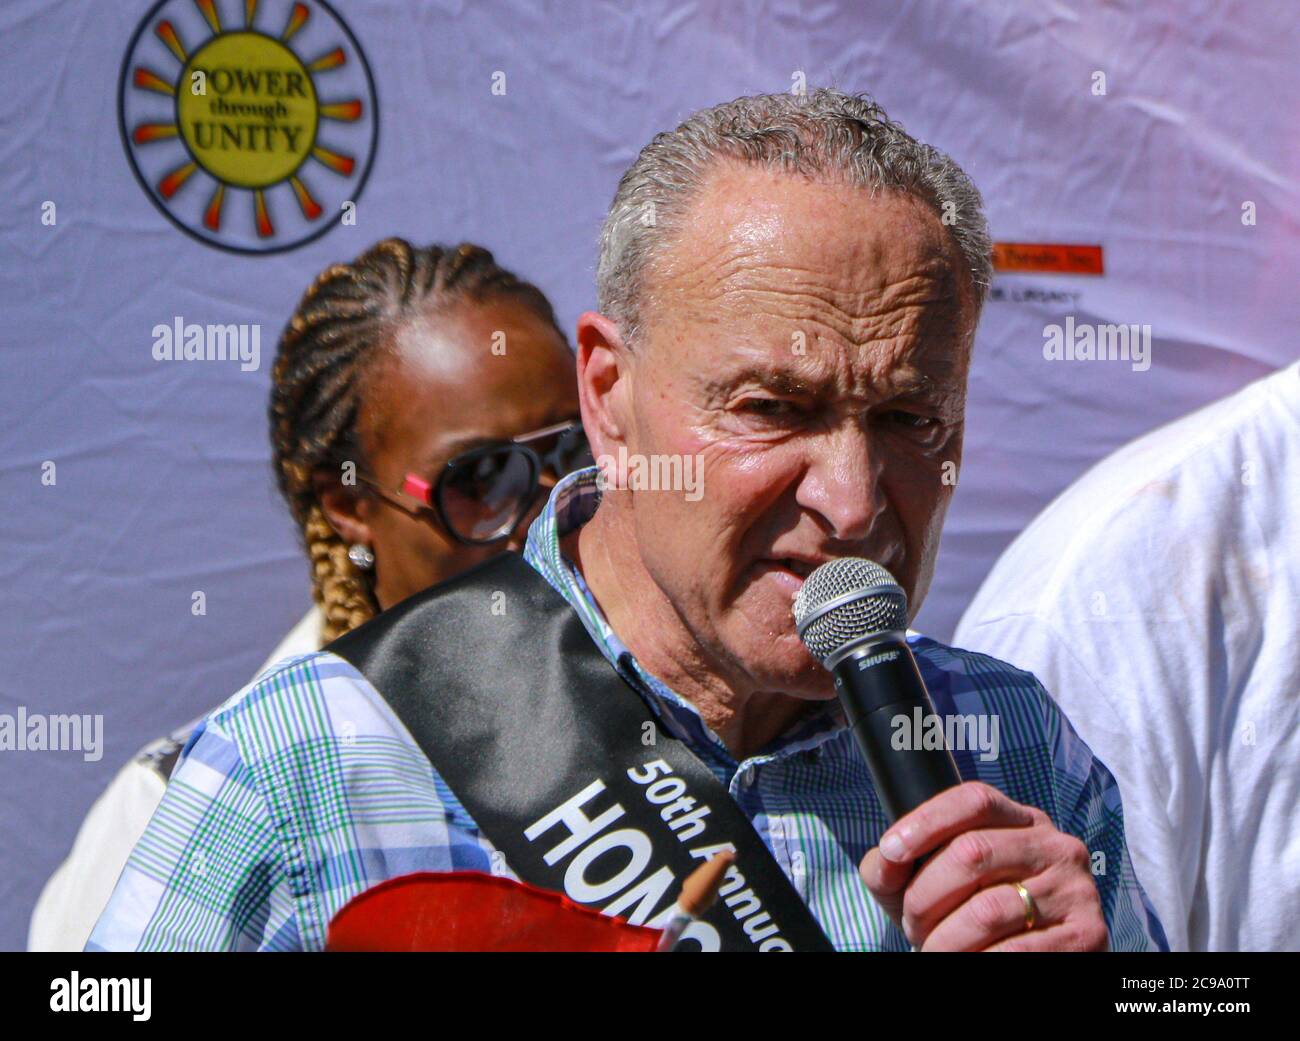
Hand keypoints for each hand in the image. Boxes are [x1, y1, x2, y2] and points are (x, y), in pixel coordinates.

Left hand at [859, 781, 1108, 950]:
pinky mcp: (1087, 936)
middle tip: (914, 927)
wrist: (1021, 967)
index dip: (927, 821)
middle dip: (926, 897)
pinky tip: (969, 962)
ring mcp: (1075, 889)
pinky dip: (978, 961)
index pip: (973, 800)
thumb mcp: (925, 883)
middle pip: (972, 852)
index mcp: (1019, 820)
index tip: (892, 850)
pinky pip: (1015, 952)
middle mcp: (1055, 846)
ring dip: (946, 940)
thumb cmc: (963, 918)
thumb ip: (895, 866)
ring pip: (987, 909)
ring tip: (935, 951)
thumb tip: (888, 858)